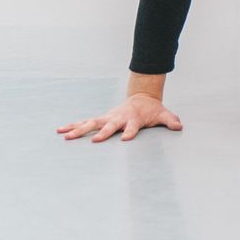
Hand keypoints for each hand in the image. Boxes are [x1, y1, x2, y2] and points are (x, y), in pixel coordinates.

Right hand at [57, 92, 182, 142]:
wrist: (141, 98)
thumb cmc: (152, 110)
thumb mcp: (163, 114)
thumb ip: (170, 120)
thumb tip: (179, 126)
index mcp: (134, 118)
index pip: (133, 126)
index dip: (131, 132)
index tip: (127, 138)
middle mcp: (118, 118)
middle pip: (109, 125)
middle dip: (103, 132)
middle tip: (94, 140)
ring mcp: (108, 118)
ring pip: (92, 123)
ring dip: (79, 130)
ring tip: (65, 136)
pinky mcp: (101, 119)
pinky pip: (85, 122)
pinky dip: (73, 126)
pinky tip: (60, 131)